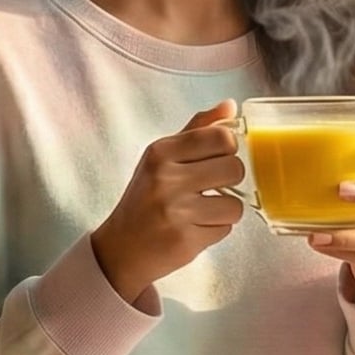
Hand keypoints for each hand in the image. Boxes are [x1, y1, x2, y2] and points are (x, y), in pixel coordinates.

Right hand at [91, 99, 245, 302]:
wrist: (120, 249)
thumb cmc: (145, 199)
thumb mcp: (161, 159)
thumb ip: (197, 131)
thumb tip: (230, 105)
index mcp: (161, 152)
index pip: (221, 137)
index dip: (228, 150)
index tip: (217, 159)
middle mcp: (166, 178)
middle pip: (234, 169)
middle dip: (230, 181)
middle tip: (211, 188)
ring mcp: (175, 211)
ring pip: (235, 204)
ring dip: (224, 210)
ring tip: (202, 212)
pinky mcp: (185, 239)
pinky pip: (225, 229)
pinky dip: (215, 230)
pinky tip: (194, 229)